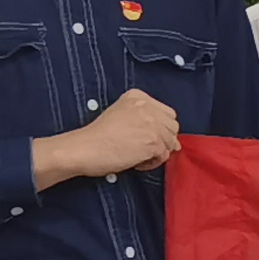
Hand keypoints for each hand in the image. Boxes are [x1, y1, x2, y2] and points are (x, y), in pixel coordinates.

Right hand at [35, 89, 181, 189]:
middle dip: (162, 140)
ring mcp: (151, 124)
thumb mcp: (121, 116)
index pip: (167, 113)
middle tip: (142, 149)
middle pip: (172, 127)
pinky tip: (135, 162)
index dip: (160, 129)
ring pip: (170, 142)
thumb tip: (175, 142)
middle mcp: (147, 106)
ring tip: (136, 156)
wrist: (83, 148)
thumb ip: (146, 121)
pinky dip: (152, 163)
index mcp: (137, 97)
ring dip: (156, 153)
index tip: (145, 137)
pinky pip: (164, 156)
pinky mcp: (152, 142)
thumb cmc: (97, 137)